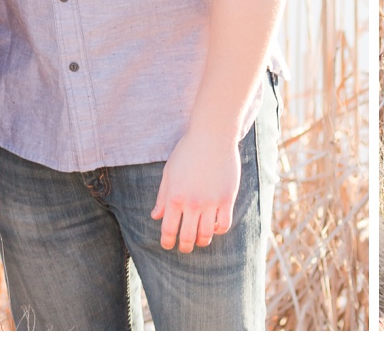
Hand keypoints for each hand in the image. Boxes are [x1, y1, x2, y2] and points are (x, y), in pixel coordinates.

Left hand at [151, 129, 240, 251]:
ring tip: (200, 239)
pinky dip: (219, 230)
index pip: (169, 230)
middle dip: (184, 246)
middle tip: (185, 247)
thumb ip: (162, 197)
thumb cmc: (187, 152)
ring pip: (206, 234)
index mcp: (174, 197)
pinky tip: (215, 226)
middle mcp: (192, 203)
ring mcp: (210, 202)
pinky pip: (224, 224)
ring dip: (202, 241)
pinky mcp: (227, 198)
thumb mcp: (169, 173)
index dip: (167, 242)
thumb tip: (155, 217)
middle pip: (188, 237)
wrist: (212, 136)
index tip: (168, 245)